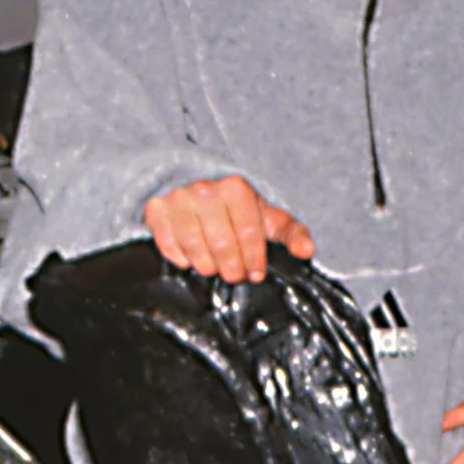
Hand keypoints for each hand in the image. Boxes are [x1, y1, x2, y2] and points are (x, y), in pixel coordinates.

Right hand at [145, 175, 313, 282]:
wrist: (198, 196)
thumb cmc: (239, 213)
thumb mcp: (269, 219)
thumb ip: (292, 234)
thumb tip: (307, 250)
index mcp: (236, 188)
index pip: (248, 234)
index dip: (254, 259)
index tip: (255, 273)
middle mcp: (205, 189)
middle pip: (221, 243)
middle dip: (231, 267)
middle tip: (234, 274)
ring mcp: (178, 198)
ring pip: (193, 246)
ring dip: (207, 265)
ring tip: (214, 268)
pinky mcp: (156, 209)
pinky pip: (167, 243)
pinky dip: (181, 258)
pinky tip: (191, 260)